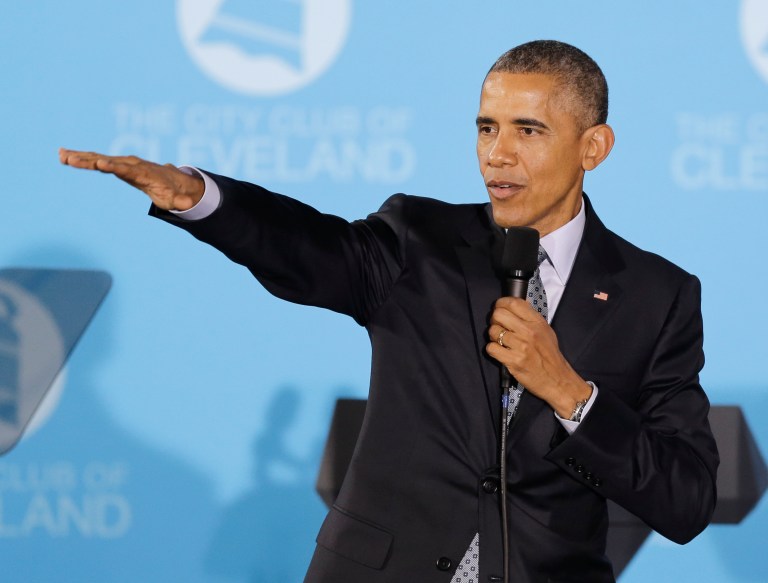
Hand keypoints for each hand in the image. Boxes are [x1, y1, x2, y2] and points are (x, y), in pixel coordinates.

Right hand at [59, 148, 204, 210]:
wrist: (172, 179)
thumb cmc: (173, 191)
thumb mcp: (177, 198)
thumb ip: (181, 200)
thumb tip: (186, 203)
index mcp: (143, 173)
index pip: (128, 170)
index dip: (115, 166)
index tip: (101, 164)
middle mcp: (131, 164)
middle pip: (109, 161)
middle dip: (90, 160)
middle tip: (71, 159)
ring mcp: (122, 163)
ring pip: (99, 158)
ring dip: (80, 157)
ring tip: (61, 155)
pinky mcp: (115, 164)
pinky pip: (96, 160)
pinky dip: (81, 158)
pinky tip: (63, 155)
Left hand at [486, 297, 590, 417]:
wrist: (557, 380)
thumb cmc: (550, 356)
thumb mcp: (546, 331)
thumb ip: (530, 318)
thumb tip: (513, 307)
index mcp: (537, 322)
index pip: (513, 303)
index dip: (501, 303)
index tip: (500, 308)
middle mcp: (529, 332)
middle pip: (499, 314)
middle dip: (495, 320)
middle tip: (499, 327)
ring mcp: (521, 346)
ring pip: (493, 331)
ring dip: (494, 337)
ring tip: (502, 342)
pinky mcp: (513, 361)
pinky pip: (491, 348)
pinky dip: (493, 350)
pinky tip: (501, 352)